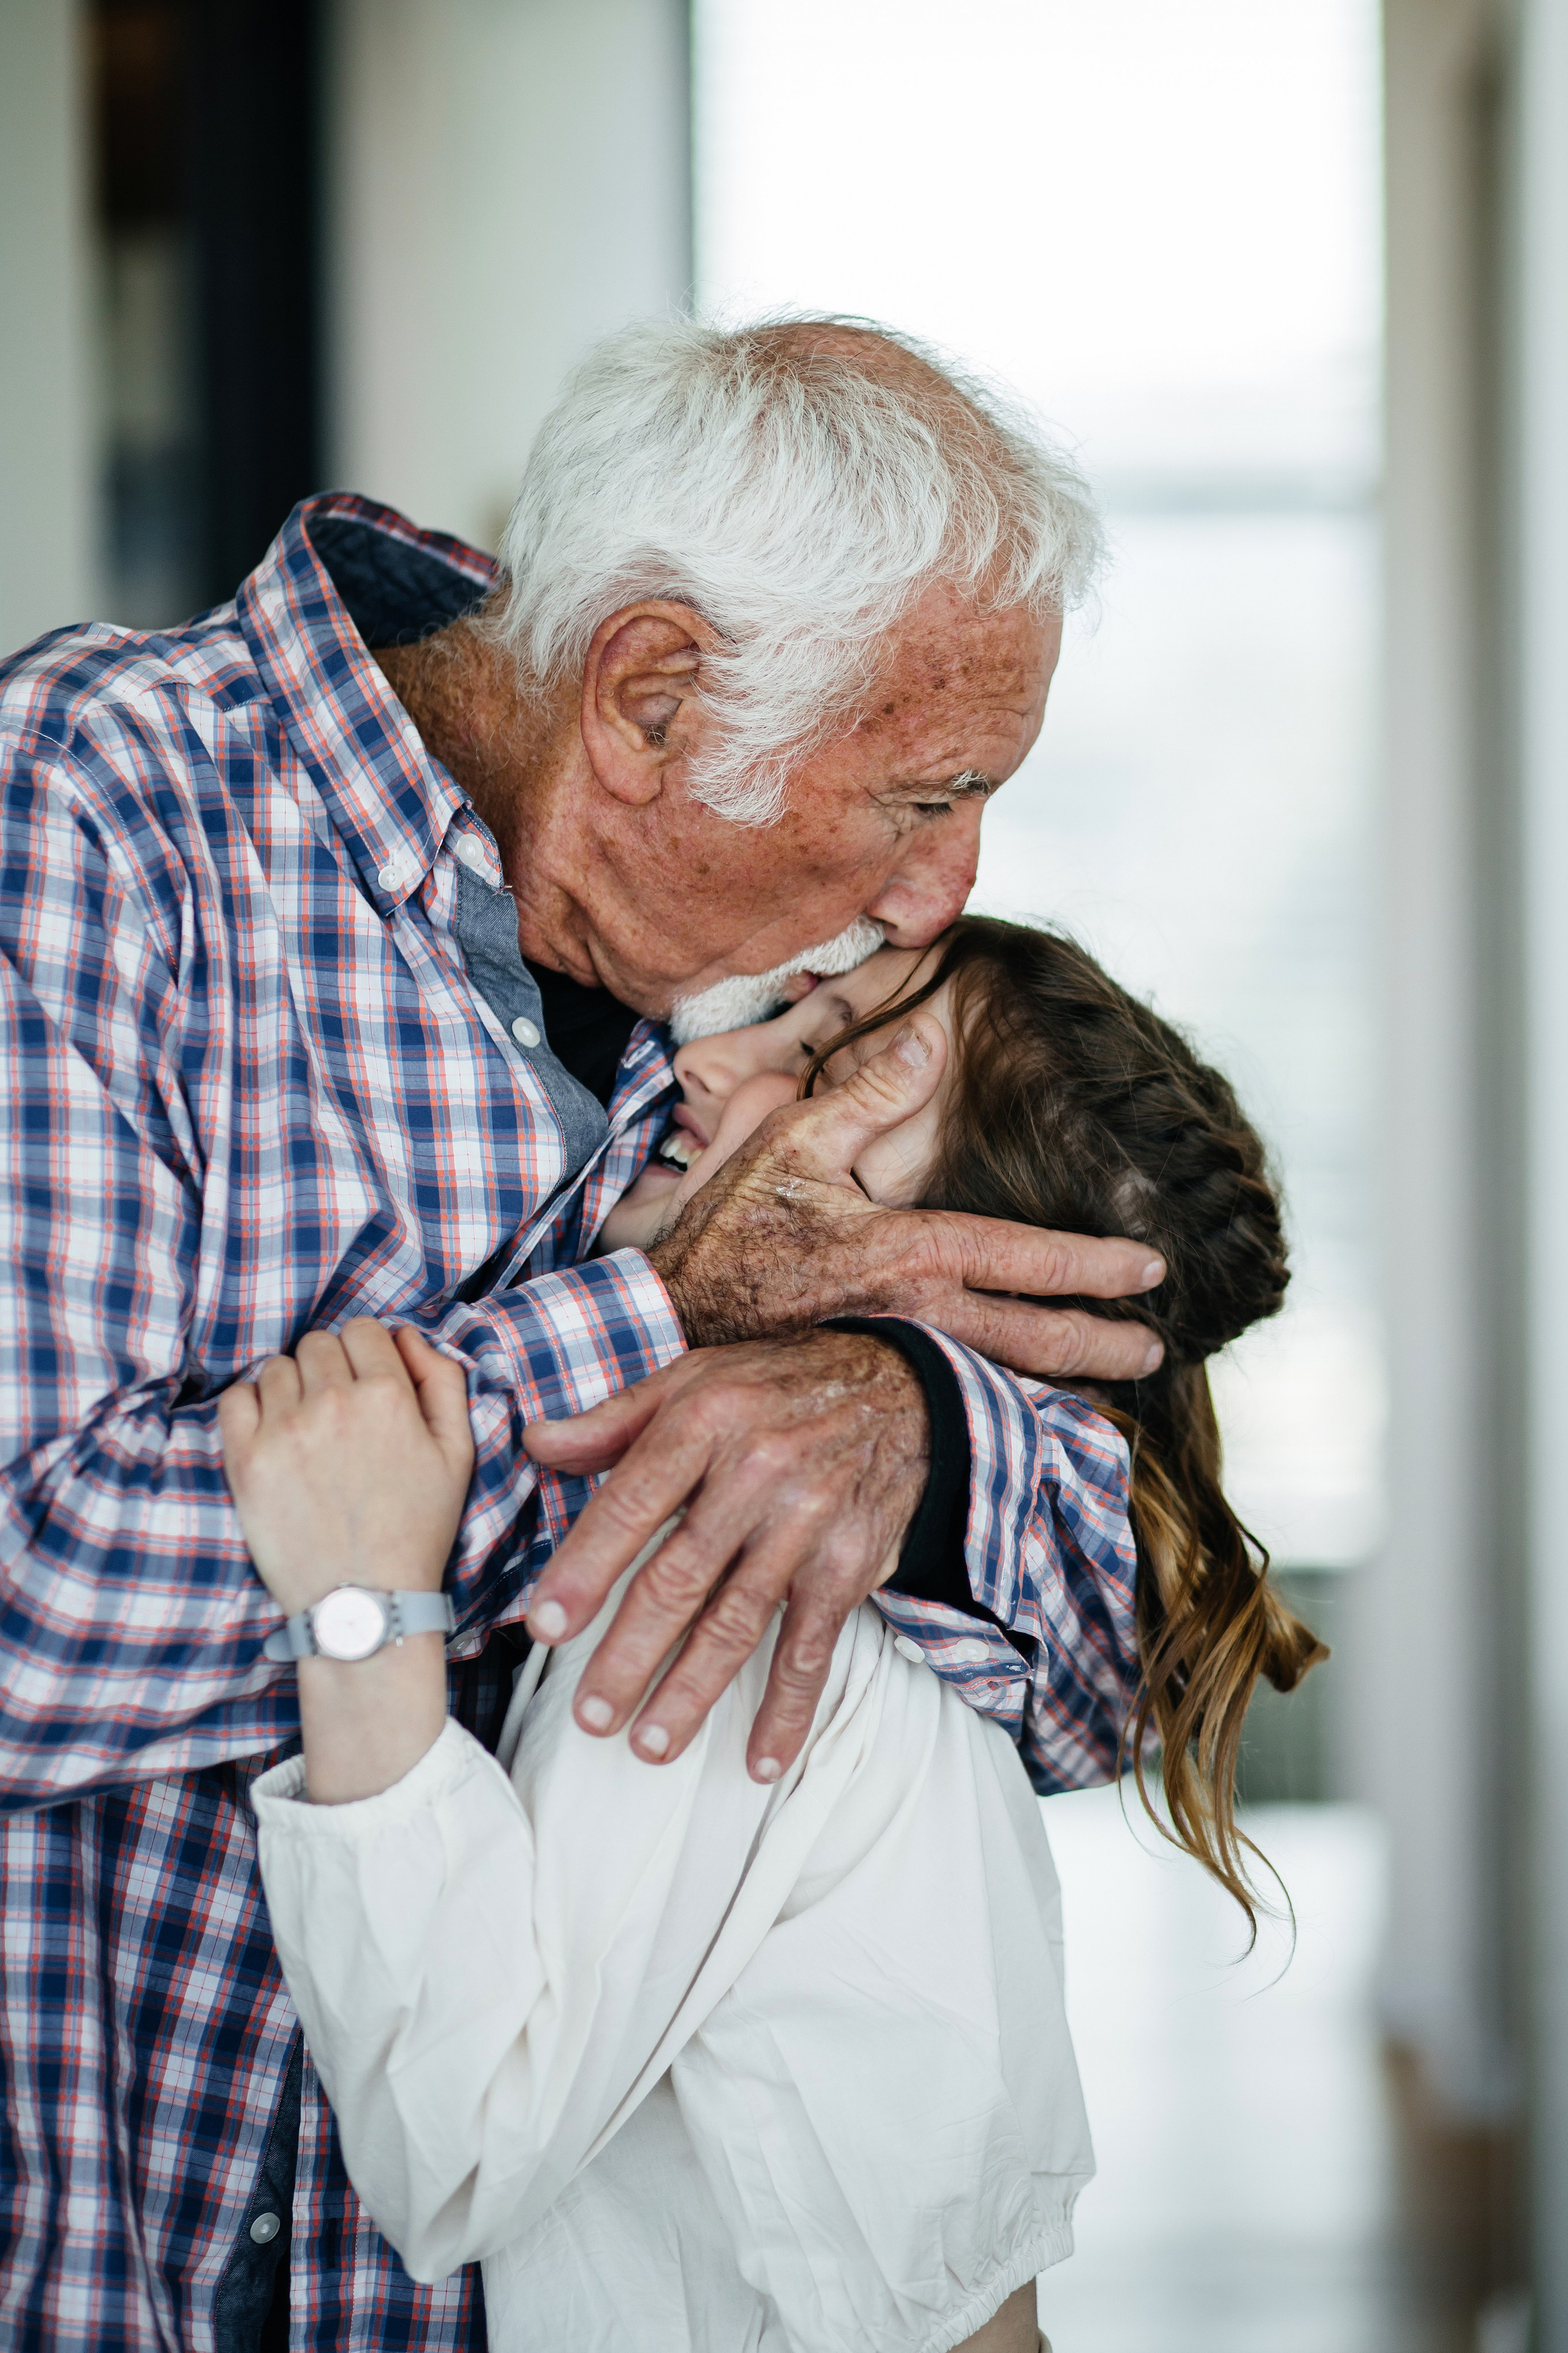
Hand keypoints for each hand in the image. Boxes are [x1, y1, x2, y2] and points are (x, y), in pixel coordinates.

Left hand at [218, 1321, 474, 1615]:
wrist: (365, 1601)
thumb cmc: (416, 1528)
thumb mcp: (458, 1452)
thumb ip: (443, 1380)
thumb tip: (405, 1335)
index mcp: (388, 1395)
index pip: (363, 1329)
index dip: (367, 1352)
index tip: (365, 1382)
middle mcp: (333, 1402)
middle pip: (317, 1343)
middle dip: (329, 1368)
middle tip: (337, 1412)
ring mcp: (284, 1429)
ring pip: (276, 1367)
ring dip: (291, 1388)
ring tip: (306, 1430)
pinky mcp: (246, 1460)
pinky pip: (235, 1398)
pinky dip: (250, 1407)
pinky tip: (273, 1436)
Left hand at [523, 1330, 925, 1779]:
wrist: (902, 1390)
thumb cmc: (777, 1388)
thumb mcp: (695, 1380)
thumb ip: (614, 1420)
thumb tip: (536, 1445)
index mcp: (704, 1422)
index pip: (630, 1505)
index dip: (585, 1570)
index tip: (545, 1627)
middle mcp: (756, 1473)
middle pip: (679, 1579)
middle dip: (628, 1654)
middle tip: (590, 1714)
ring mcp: (806, 1524)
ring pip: (738, 1623)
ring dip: (691, 1693)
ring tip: (649, 1744)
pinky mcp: (847, 1565)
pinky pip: (812, 1648)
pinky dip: (788, 1709)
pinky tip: (760, 1757)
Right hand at [648, 1012, 1164, 1380]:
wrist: (667, 1321)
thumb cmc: (725, 1231)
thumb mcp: (790, 1142)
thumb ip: (867, 1094)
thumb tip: (931, 1044)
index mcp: (909, 1255)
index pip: (1027, 1262)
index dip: (1097, 1267)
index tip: (1154, 1271)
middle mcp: (915, 1318)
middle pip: (1034, 1344)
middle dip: (1103, 1347)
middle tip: (1156, 1349)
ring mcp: (894, 1359)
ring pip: (1000, 1378)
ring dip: (1063, 1381)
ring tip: (1112, 1381)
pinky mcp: (870, 1384)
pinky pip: (954, 1396)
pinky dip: (1000, 1398)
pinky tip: (1022, 1401)